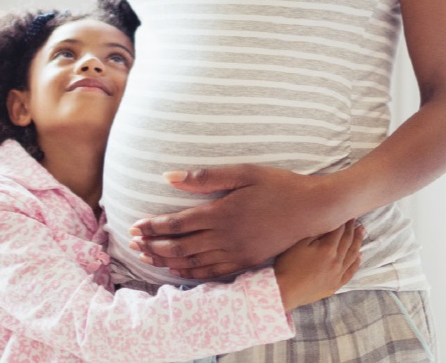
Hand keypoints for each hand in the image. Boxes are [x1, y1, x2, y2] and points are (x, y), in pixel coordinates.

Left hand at [129, 165, 345, 279]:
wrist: (311, 209)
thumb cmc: (278, 185)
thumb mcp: (244, 172)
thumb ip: (205, 177)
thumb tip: (169, 177)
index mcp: (222, 213)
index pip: (177, 224)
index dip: (153, 227)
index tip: (135, 226)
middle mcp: (225, 236)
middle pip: (179, 246)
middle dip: (153, 245)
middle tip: (133, 243)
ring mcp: (236, 252)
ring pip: (192, 261)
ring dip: (166, 260)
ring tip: (147, 256)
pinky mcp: (246, 261)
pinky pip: (212, 272)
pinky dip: (191, 272)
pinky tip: (178, 269)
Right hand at [273, 221, 362, 311]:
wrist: (284, 291)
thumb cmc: (288, 266)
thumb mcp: (300, 244)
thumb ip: (316, 233)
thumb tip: (328, 224)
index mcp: (327, 249)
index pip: (339, 231)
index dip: (343, 222)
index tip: (347, 215)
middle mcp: (336, 261)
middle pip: (347, 241)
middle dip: (352, 230)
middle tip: (357, 221)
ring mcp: (337, 274)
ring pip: (352, 255)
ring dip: (358, 242)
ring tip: (362, 232)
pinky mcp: (335, 285)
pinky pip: (350, 272)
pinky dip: (356, 263)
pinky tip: (359, 256)